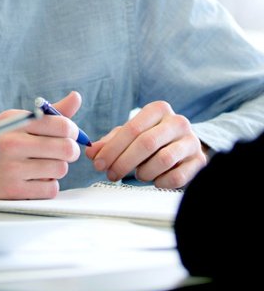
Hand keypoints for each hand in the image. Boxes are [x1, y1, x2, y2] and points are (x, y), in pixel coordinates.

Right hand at [0, 91, 82, 199]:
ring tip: (41, 164)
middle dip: (69, 150)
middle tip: (62, 151)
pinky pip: (50, 189)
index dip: (72, 130)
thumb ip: (47, 112)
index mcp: (14, 122)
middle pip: (67, 149)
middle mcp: (13, 144)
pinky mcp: (13, 191)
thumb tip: (76, 97)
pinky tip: (34, 178)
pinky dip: (48, 185)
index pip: (61, 125)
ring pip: (60, 169)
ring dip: (56, 168)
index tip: (68, 134)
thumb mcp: (13, 120)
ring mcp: (12, 169)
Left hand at [85, 100, 206, 188]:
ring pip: (162, 160)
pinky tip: (154, 180)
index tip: (98, 163)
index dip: (112, 148)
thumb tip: (91, 153)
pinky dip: (160, 181)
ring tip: (136, 175)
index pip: (131, 129)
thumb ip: (109, 142)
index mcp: (158, 109)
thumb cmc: (152, 138)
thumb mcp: (130, 135)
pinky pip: (177, 177)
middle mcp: (178, 122)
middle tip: (110, 175)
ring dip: (143, 172)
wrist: (184, 145)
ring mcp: (192, 142)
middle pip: (146, 144)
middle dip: (123, 162)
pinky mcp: (200, 162)